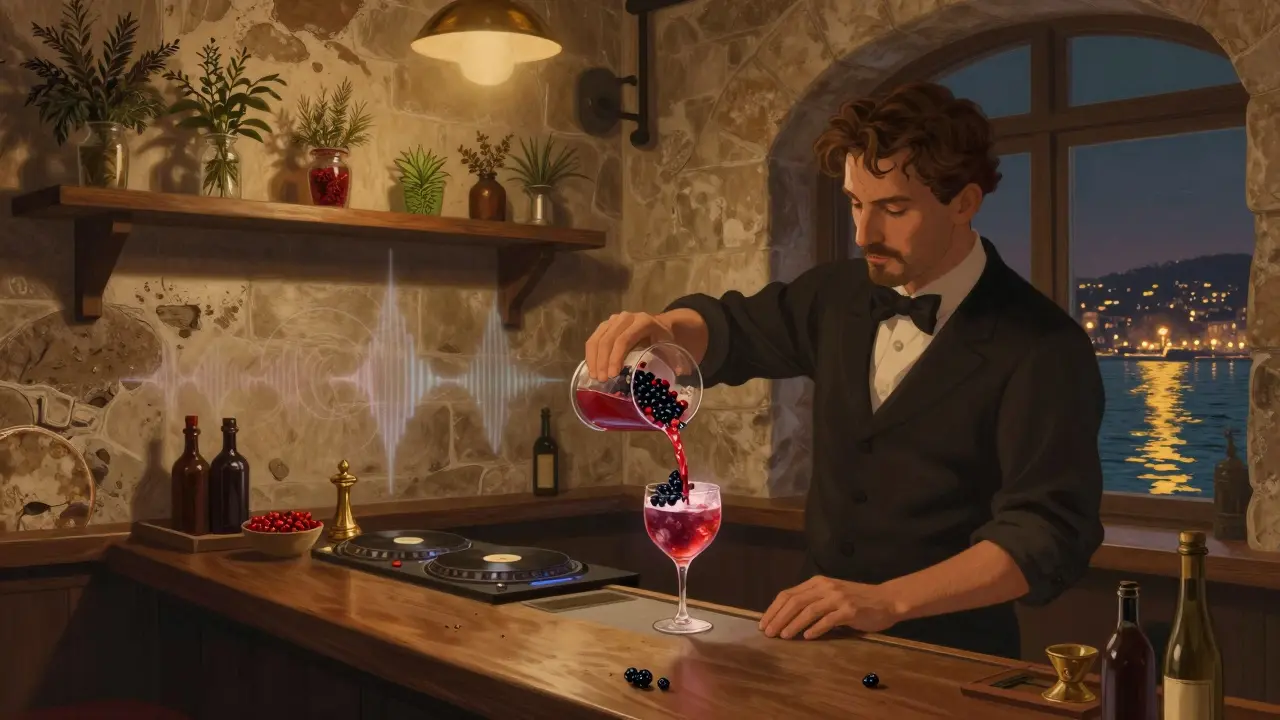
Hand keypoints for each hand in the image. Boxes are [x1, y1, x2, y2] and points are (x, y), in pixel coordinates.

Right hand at [585, 311, 675, 381]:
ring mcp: (614, 319)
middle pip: (608, 339)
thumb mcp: (671, 346)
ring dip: (594, 359)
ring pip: (598, 338)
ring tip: (595, 377)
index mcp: (644, 321)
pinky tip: (592, 368)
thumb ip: (676, 359)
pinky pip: (594, 339)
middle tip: (602, 380)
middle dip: (603, 361)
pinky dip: (591, 354)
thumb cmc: (665, 339)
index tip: (613, 375)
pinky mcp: (606, 325)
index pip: (625, 339)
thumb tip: (681, 373)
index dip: (616, 357)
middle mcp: (627, 317)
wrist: (659, 325)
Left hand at [759, 576, 904, 639]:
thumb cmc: (857, 600)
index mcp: (817, 582)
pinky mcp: (850, 610)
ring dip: (793, 624)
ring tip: (783, 636)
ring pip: (808, 610)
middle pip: (795, 602)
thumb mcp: (831, 595)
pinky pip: (828, 620)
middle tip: (769, 633)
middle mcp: (825, 587)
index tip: (763, 623)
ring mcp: (838, 598)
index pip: (788, 594)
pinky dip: (815, 629)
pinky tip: (807, 637)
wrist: (886, 600)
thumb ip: (812, 601)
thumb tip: (785, 618)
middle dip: (778, 618)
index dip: (773, 609)